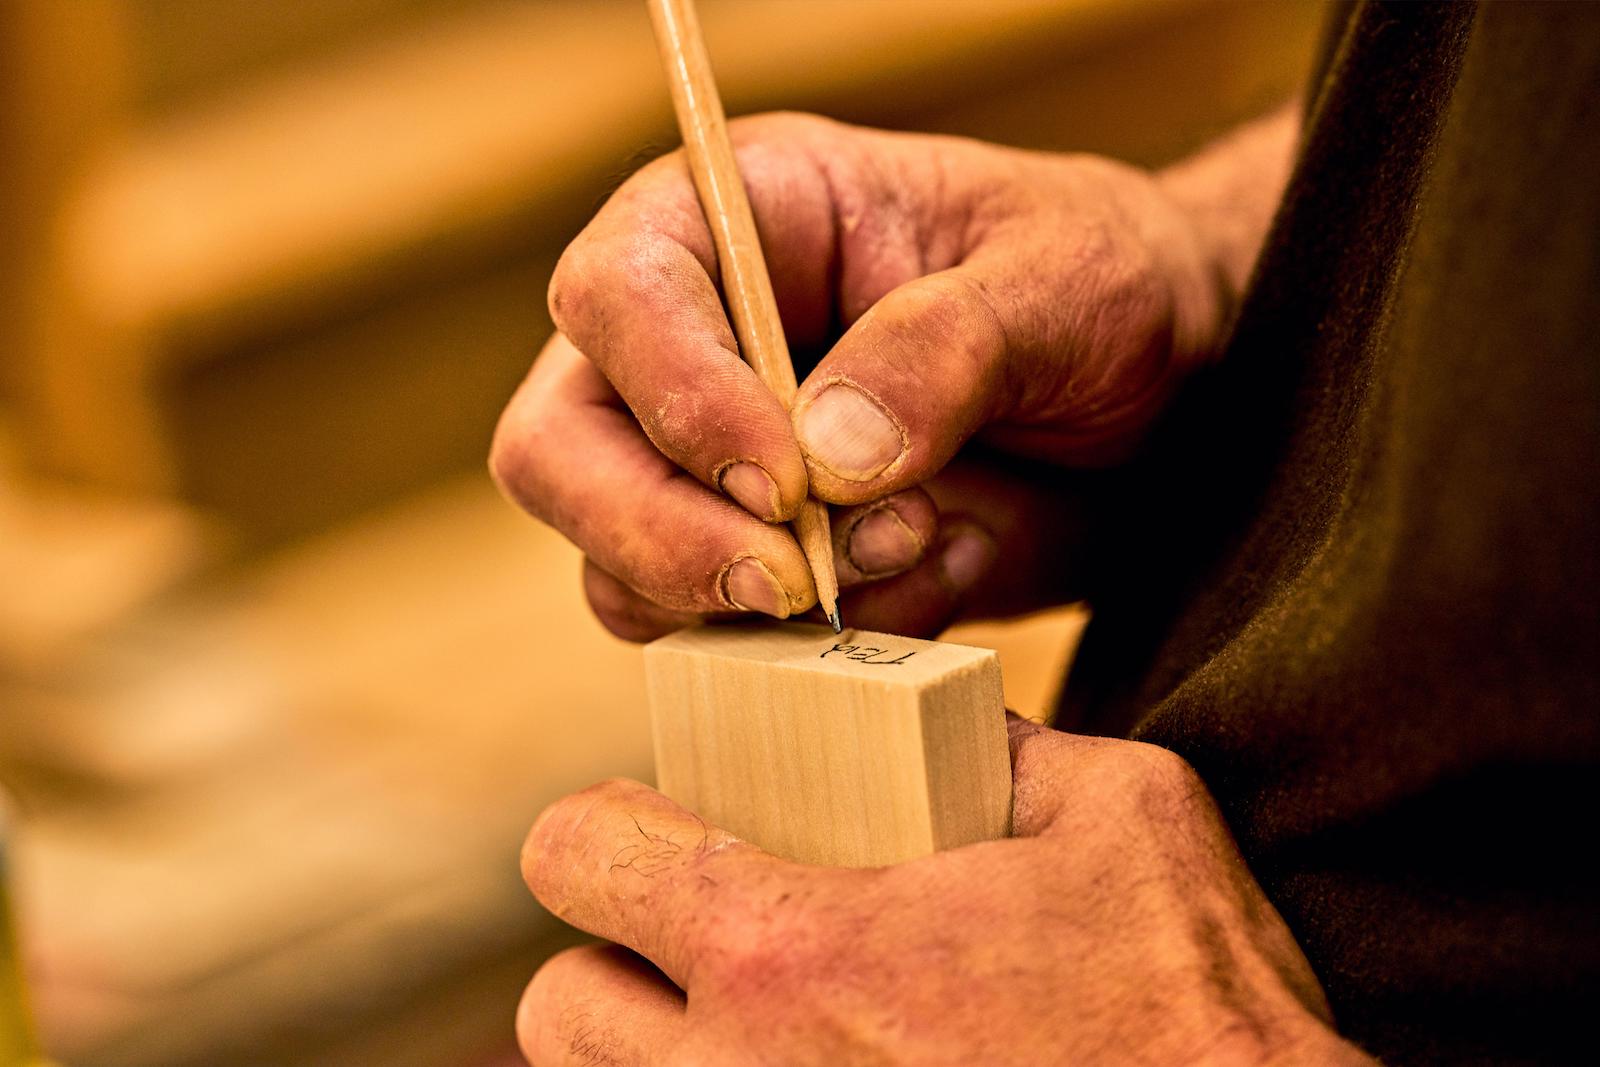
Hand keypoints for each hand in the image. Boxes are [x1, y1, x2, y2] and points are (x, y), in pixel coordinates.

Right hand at [491, 113, 1253, 640]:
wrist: (1169, 397)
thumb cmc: (1109, 288)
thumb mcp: (1065, 280)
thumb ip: (948, 347)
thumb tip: (824, 461)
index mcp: (746, 221)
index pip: (619, 292)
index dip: (672, 392)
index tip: (782, 481)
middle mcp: (697, 346)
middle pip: (560, 450)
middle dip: (654, 532)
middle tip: (787, 585)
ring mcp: (713, 469)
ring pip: (615, 564)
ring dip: (743, 601)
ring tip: (915, 548)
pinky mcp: (761, 567)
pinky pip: (713, 641)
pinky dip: (804, 653)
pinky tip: (928, 582)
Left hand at [515, 719, 1370, 1065]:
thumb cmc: (1195, 1005)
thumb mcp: (1125, 815)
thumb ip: (1007, 746)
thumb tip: (948, 724)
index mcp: (794, 949)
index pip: (580, 856)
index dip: (606, 828)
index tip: (664, 830)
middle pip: (557, 1010)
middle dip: (612, 961)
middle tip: (703, 939)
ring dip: (653, 1053)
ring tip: (760, 1021)